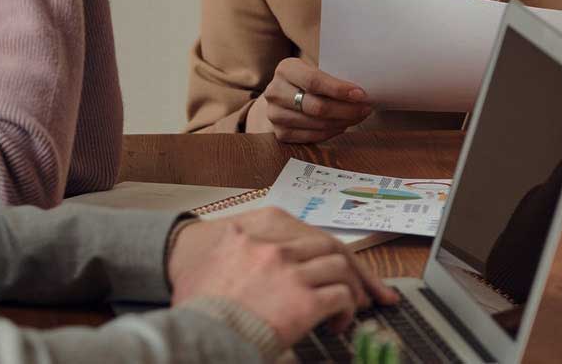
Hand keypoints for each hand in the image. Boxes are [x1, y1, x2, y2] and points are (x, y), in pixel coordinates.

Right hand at [167, 215, 394, 345]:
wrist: (191, 333)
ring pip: (342, 267)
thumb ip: (250, 249)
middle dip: (356, 268)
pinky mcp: (303, 299)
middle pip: (332, 246)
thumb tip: (273, 265)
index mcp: (257, 228)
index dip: (331, 250)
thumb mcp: (217, 260)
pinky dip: (347, 309)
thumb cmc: (199, 303)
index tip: (344, 263)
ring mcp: (290, 271)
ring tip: (354, 306)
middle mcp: (276, 244)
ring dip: (354, 289)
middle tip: (370, 288)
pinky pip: (341, 297)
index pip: (309, 232)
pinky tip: (338, 323)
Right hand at [251, 57, 372, 142]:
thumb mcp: (316, 68)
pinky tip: (343, 125)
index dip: (339, 90)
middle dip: (346, 110)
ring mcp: (275, 114)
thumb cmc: (309, 79)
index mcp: (286, 69)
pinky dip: (332, 132)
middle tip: (366, 108)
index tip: (361, 94)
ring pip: (316, 123)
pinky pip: (311, 137)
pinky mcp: (280, 133)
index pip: (314, 81)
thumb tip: (362, 92)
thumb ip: (334, 75)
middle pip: (316, 106)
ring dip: (343, 122)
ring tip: (358, 116)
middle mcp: (275, 92)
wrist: (285, 94)